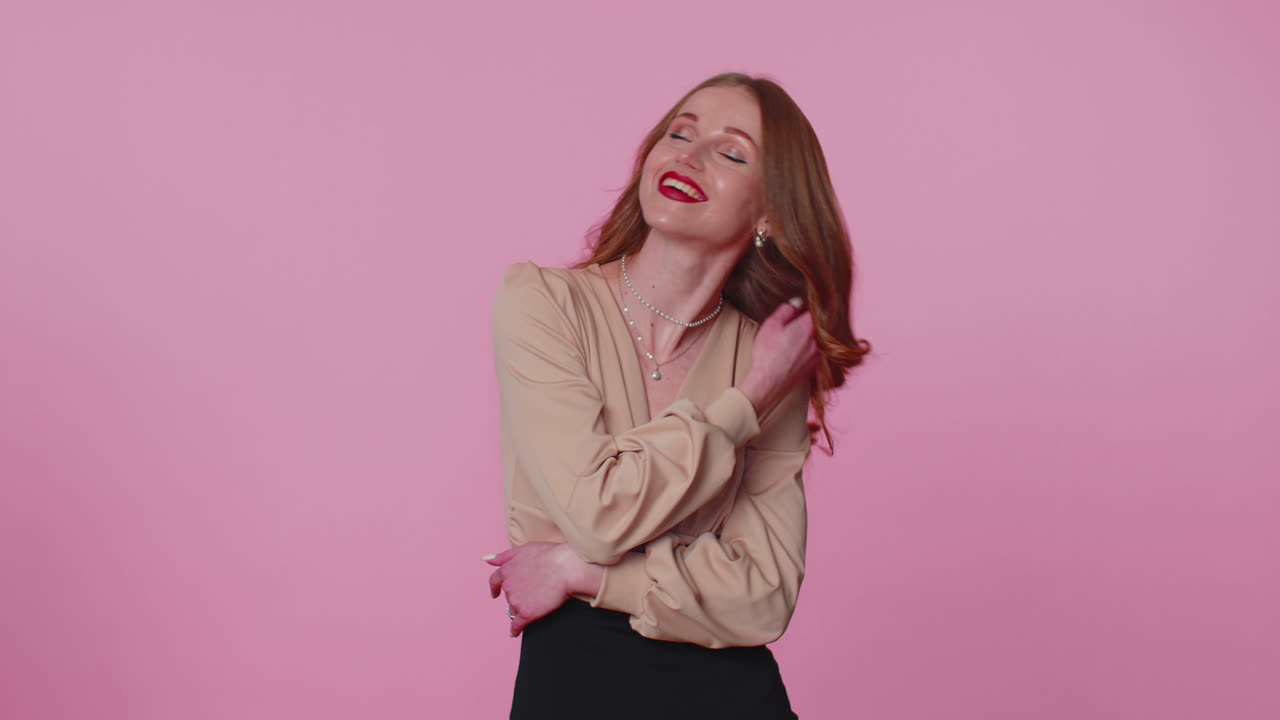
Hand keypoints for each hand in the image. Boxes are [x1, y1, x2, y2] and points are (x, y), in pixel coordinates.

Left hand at [484, 542, 601, 636]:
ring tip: (535, 605)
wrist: (565, 567)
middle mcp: (508, 586)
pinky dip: (515, 629)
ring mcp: (516, 601)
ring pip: (514, 609)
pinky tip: (515, 632)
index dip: (494, 588)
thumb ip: (504, 556)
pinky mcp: (526, 613)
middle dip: (517, 596)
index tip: (494, 594)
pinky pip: (516, 625)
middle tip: (530, 595)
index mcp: (507, 570)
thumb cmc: (549, 555)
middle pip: (508, 596)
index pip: (495, 581)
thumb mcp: (524, 549)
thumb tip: (486, 559)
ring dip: (521, 609)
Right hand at [738, 297, 818, 418]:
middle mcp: (818, 340)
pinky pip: (818, 353)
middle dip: (812, 321)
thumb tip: (798, 302)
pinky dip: (811, 350)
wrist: (769, 383)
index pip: (817, 310)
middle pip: (821, 325)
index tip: (803, 308)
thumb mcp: (771, 325)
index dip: (810, 307)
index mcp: (808, 327)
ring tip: (797, 338)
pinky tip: (798, 352)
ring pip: (821, 339)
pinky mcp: (815, 367)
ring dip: (813, 336)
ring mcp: (819, 355)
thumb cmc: (768, 353)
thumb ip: (786, 310)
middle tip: (799, 321)